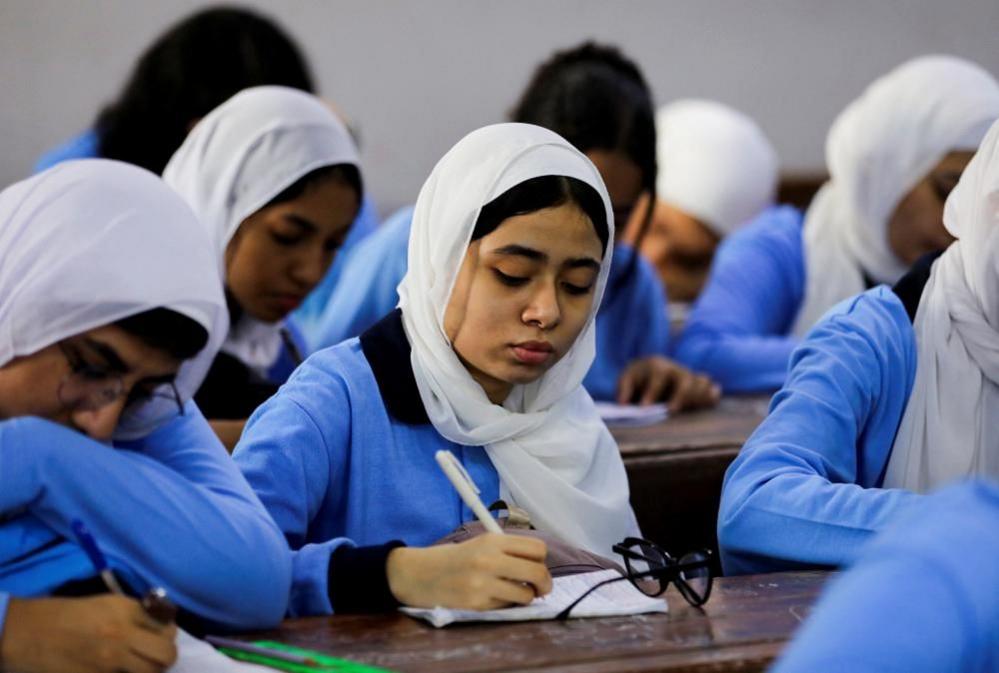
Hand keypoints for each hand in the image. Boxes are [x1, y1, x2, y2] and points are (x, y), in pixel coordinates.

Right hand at [0, 595, 176, 672]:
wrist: (26, 633)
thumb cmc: (63, 614)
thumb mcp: (104, 604)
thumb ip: (133, 614)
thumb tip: (158, 624)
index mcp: (125, 610)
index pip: (167, 626)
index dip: (167, 633)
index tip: (161, 636)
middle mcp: (123, 634)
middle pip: (166, 654)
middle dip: (166, 656)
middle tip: (156, 656)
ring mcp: (110, 661)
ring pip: (150, 672)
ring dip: (149, 670)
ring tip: (138, 665)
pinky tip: (118, 670)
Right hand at [386, 533, 551, 609]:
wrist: (420, 574)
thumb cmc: (455, 558)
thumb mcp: (481, 543)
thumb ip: (508, 551)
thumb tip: (540, 565)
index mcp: (492, 540)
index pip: (537, 548)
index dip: (542, 560)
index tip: (538, 565)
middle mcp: (489, 560)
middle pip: (537, 572)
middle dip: (545, 583)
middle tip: (541, 587)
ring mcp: (482, 584)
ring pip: (526, 594)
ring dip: (526, 596)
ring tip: (516, 593)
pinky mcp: (476, 604)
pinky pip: (506, 606)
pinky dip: (506, 604)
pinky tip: (494, 597)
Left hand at [616, 356, 720, 411]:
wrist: (649, 370)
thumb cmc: (637, 377)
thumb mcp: (626, 379)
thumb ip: (623, 389)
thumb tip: (623, 404)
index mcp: (658, 366)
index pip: (658, 377)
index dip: (651, 393)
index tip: (644, 409)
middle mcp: (677, 370)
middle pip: (686, 381)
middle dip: (680, 396)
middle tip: (671, 412)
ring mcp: (690, 377)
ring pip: (702, 383)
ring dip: (697, 397)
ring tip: (687, 410)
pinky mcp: (699, 386)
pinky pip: (712, 389)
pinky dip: (711, 396)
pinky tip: (705, 405)